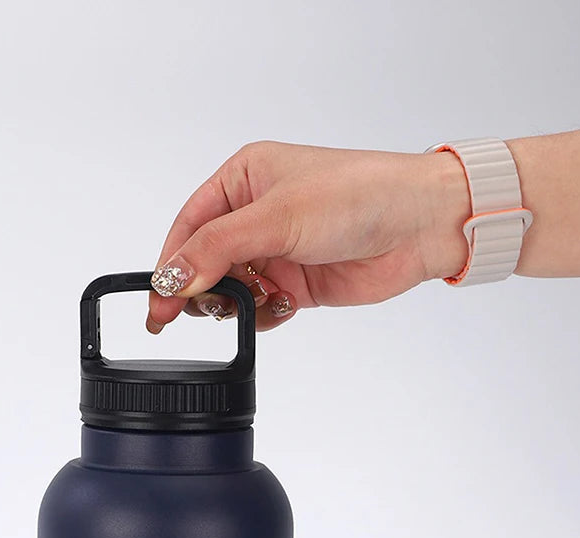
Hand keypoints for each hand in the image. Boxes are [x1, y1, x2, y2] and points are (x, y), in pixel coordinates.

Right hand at [146, 140, 470, 332]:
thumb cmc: (360, 195)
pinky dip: (264, 315)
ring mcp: (275, 251)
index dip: (170, 267)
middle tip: (202, 312)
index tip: (160, 304)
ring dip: (236, 304)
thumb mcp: (277, 216)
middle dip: (202, 290)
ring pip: (229, 291)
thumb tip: (172, 278)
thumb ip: (217, 249)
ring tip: (258, 299)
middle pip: (203, 264)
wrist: (420, 226)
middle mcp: (255, 214)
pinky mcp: (294, 283)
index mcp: (243, 179)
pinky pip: (259, 309)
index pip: (188, 227)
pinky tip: (283, 305)